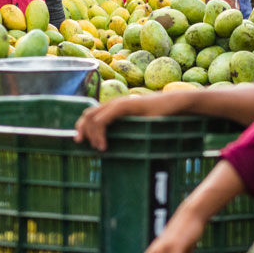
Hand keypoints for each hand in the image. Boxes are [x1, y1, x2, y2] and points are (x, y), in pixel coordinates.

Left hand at [74, 92, 191, 150]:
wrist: (173, 106)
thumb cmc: (159, 118)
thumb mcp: (139, 127)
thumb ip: (128, 132)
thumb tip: (120, 148)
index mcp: (115, 108)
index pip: (91, 114)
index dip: (82, 126)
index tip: (80, 141)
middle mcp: (113, 104)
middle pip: (88, 114)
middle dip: (81, 129)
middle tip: (80, 144)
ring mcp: (118, 104)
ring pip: (93, 118)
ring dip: (91, 134)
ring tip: (98, 148)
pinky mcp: (124, 106)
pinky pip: (104, 119)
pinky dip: (100, 133)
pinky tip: (103, 145)